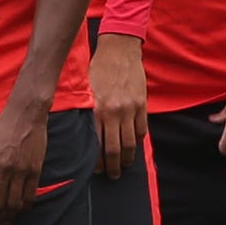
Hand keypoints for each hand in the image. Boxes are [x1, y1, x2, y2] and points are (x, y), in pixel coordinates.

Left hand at [0, 97, 48, 224]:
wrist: (26, 114)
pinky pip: (30, 195)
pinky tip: (22, 208)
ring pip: (14, 203)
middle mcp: (3, 168)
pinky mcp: (35, 169)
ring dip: (10, 215)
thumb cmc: (3, 128)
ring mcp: (20, 170)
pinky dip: (25, 206)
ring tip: (8, 220)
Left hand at [89, 32, 147, 178]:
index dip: (98, 161)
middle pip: (115, 149)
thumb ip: (87, 111)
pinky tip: (134, 147)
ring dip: (128, 159)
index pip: (97, 144)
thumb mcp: (86, 89)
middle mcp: (114, 112)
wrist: (119, 49)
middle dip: (113, 167)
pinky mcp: (142, 105)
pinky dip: (138, 141)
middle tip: (112, 176)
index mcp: (98, 110)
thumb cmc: (99, 68)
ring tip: (125, 166)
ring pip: (131, 143)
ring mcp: (130, 109)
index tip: (97, 170)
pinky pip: (142, 129)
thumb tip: (83, 134)